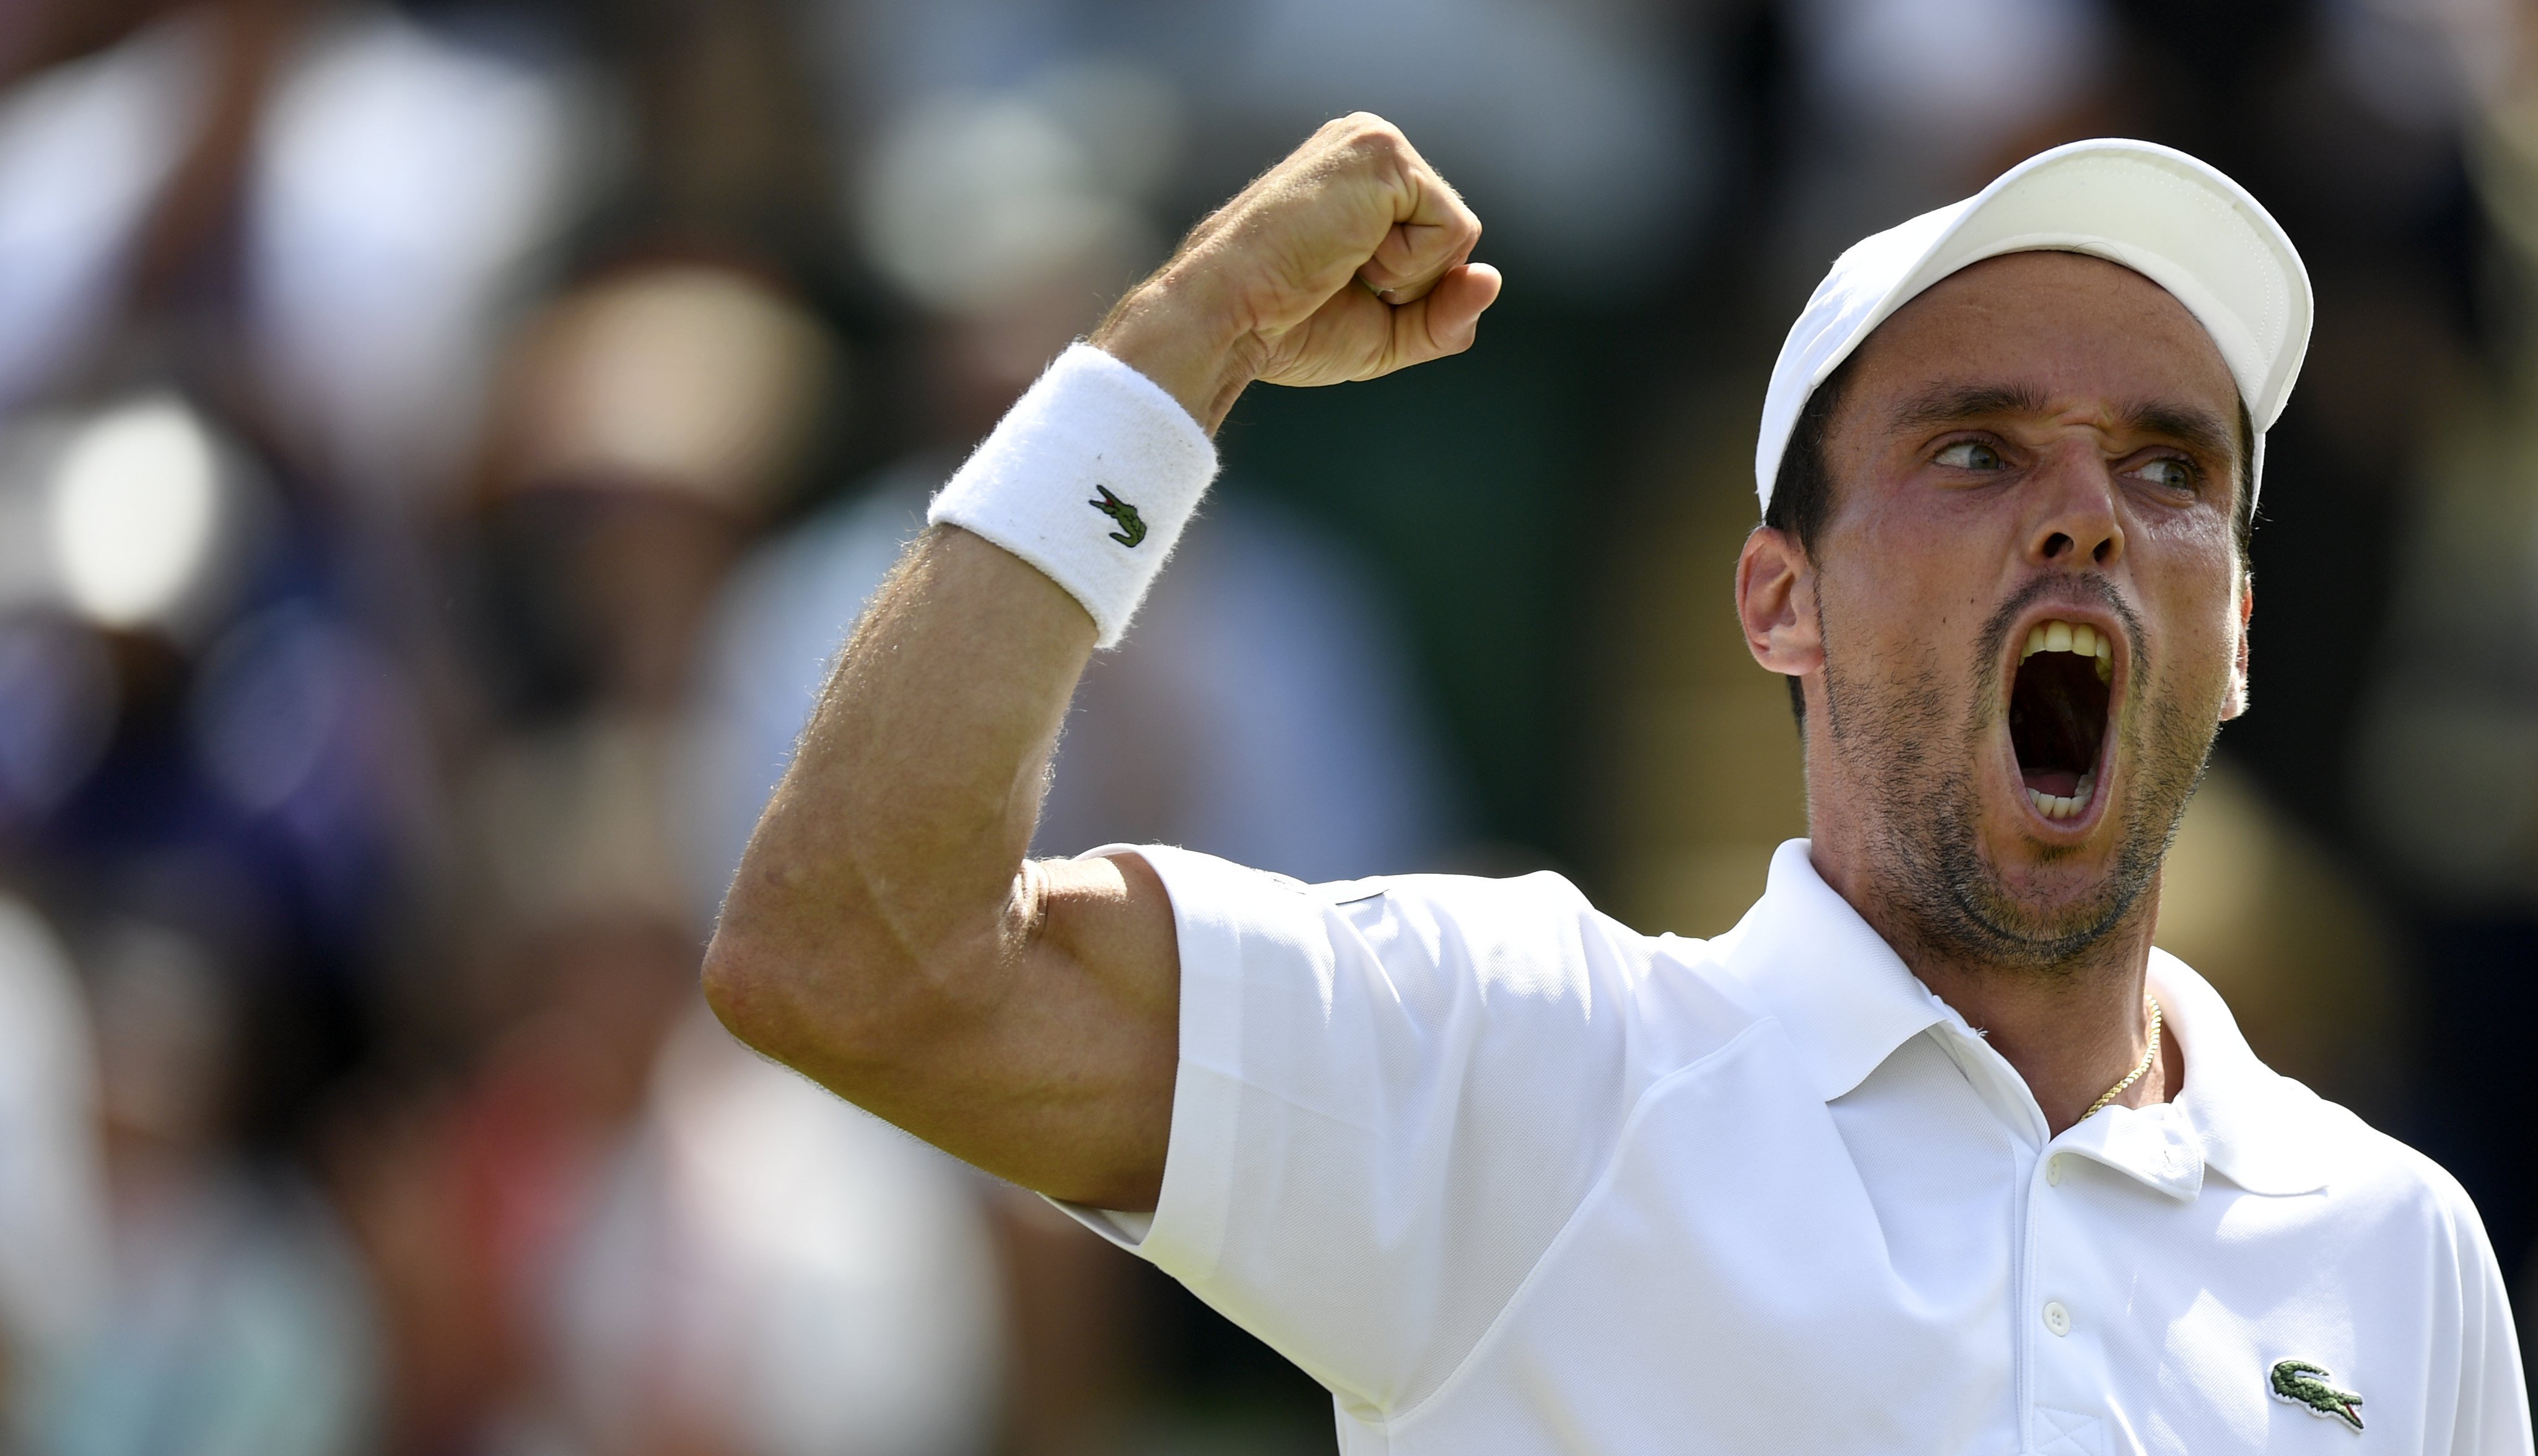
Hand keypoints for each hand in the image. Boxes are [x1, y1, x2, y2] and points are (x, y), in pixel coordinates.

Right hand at [1091, 114, 1501, 431]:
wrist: (1228, 317)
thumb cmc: (1288, 327)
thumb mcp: (1385, 331)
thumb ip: (1445, 315)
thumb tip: (1492, 280)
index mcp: (1363, 179)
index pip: (1438, 241)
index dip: (1410, 292)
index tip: (1342, 292)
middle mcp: (1371, 146)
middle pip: (1456, 236)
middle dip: (1414, 285)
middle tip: (1341, 281)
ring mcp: (1377, 143)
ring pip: (1460, 233)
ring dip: (1409, 276)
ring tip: (1341, 266)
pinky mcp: (1383, 155)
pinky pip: (1452, 230)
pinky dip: (1409, 265)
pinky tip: (1350, 255)